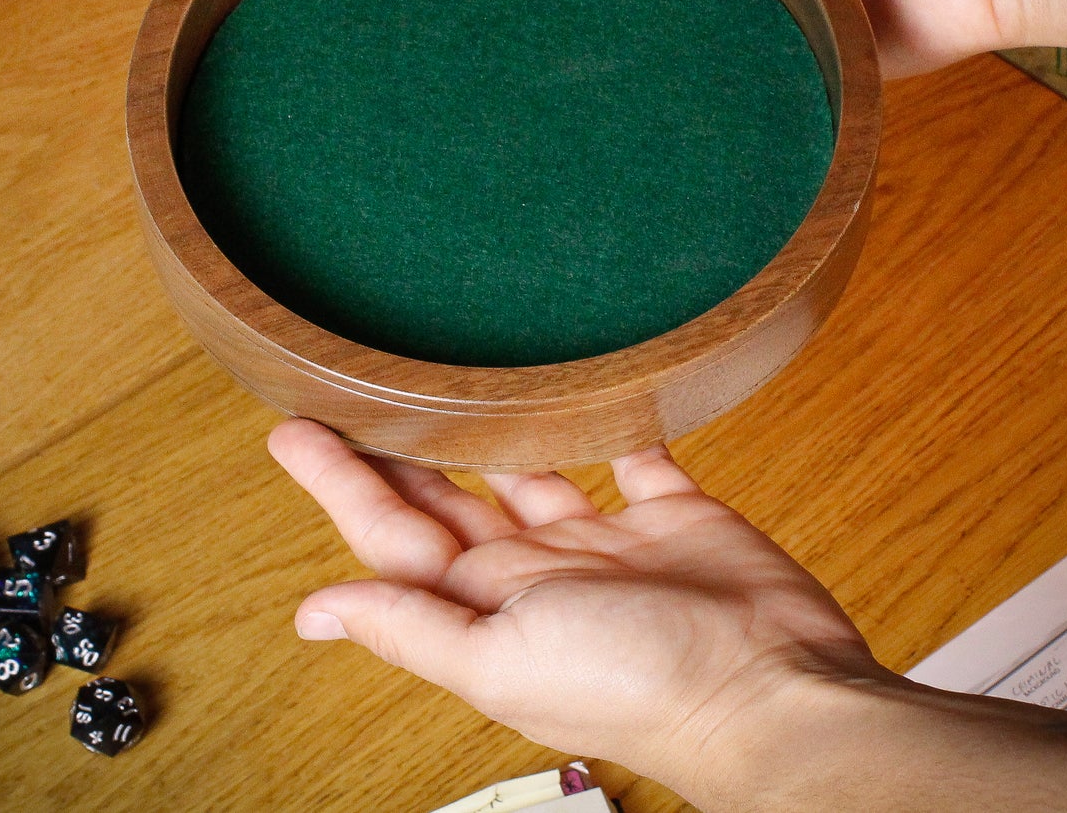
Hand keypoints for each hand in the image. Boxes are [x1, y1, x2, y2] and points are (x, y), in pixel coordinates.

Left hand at [268, 419, 875, 804]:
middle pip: (449, 495)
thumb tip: (313, 612)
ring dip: (489, 426)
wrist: (773, 692)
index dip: (340, 481)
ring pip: (530, 467)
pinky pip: (632, 453)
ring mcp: (605, 540)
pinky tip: (586, 383)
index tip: (294, 427)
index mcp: (488, 605)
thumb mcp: (503, 659)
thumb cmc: (637, 688)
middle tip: (353, 385)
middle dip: (399, 446)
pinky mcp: (672, 511)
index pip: (393, 533)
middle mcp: (536, 571)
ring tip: (446, 375)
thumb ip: (412, 626)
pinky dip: (610, 419)